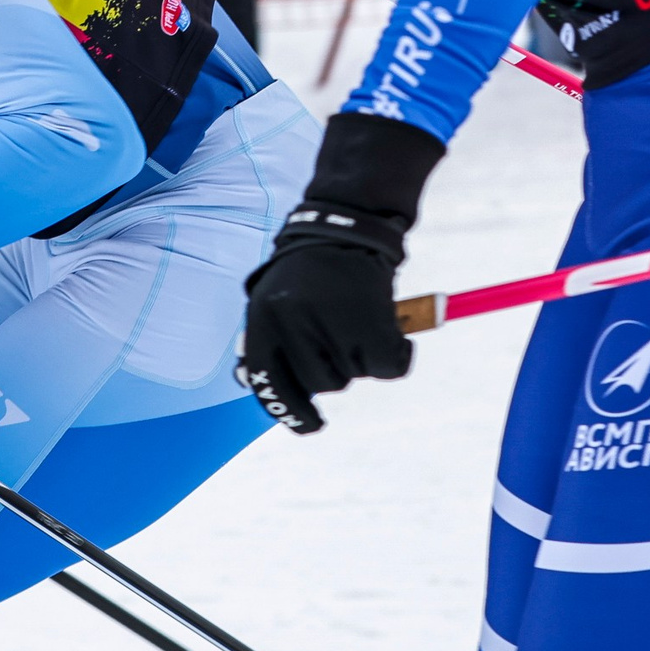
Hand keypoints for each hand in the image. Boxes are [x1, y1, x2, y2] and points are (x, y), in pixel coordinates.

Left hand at [238, 113, 445, 432]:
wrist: (347, 224)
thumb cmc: (308, 269)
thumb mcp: (272, 297)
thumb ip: (266, 339)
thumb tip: (253, 384)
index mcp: (263, 319)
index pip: (268, 382)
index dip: (289, 411)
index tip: (311, 426)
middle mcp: (292, 323)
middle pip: (322, 383)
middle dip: (336, 368)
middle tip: (342, 333)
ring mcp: (331, 323)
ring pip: (355, 375)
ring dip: (362, 355)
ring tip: (357, 315)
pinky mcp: (370, 321)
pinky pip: (387, 368)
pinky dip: (396, 356)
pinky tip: (391, 328)